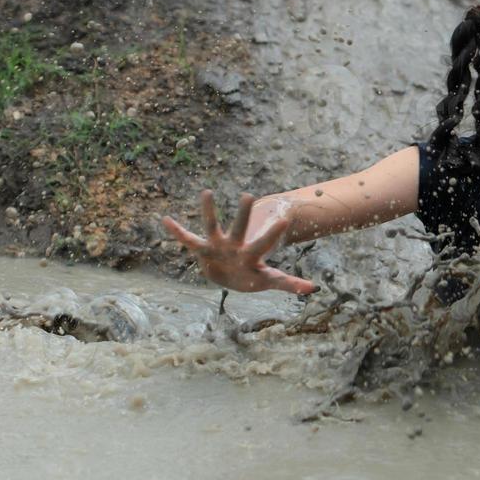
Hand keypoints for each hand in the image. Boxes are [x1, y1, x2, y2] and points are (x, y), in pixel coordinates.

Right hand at [158, 190, 318, 294]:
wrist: (231, 275)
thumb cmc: (252, 276)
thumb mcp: (269, 280)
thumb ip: (289, 283)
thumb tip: (314, 288)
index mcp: (252, 254)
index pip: (264, 243)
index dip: (273, 234)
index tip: (284, 219)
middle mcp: (235, 245)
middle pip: (240, 228)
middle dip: (244, 214)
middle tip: (249, 195)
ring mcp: (218, 245)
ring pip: (213, 226)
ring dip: (209, 211)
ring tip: (206, 191)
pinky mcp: (203, 249)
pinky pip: (188, 240)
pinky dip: (177, 232)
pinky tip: (165, 219)